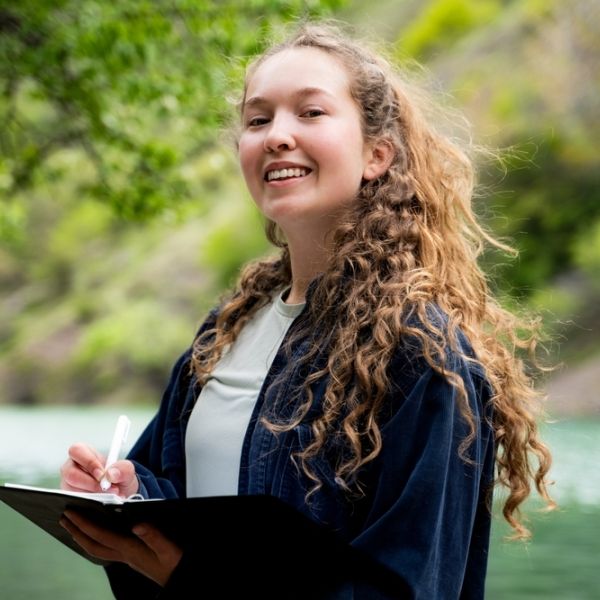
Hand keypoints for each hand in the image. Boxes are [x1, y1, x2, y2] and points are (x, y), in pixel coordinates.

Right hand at [60, 442, 138, 497]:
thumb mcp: (127, 470)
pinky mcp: (70, 498)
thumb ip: (123, 468)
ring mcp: (68, 484)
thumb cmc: (119, 476)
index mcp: (84, 453)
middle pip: (70, 473)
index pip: (77, 451)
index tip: (102, 474)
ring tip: (108, 496)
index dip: (89, 462)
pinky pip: (73, 503)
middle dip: (89, 483)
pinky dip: (88, 503)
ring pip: (71, 490)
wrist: (121, 492)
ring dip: (91, 494)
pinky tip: (101, 501)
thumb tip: (111, 474)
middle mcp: (72, 467)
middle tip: (106, 488)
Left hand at [60, 511, 182, 586]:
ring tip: (73, 527)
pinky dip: (96, 542)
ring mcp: (127, 558)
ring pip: (97, 549)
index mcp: (130, 549)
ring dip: (83, 538)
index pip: (100, 536)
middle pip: (93, 545)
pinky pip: (107, 550)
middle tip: (63, 518)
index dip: (84, 524)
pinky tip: (97, 537)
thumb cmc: (175, 563)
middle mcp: (124, 555)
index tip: (71, 513)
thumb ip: (153, 536)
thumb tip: (136, 524)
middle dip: (76, 531)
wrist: (180, 579)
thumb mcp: (168, 548)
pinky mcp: (132, 558)